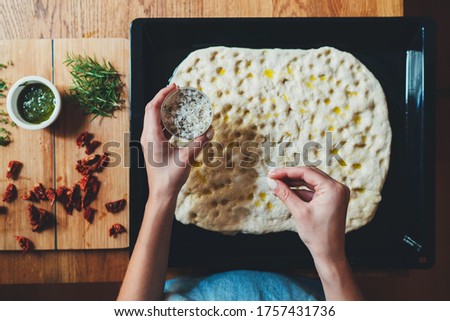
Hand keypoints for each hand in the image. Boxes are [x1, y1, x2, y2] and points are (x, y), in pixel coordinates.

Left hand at [140, 84, 213, 199]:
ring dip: (166, 109)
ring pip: (155, 118)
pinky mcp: (155, 147)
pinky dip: (169, 121)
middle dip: (165, 98)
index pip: (153, 108)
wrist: (161, 194)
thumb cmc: (169, 179)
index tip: (174, 87)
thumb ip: (198, 144)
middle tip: (179, 92)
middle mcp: (148, 136)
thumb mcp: (186, 159)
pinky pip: (160, 128)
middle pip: (153, 110)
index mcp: (151, 136)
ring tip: (180, 104)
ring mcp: (150, 141)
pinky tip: (180, 122)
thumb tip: (210, 131)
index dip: (162, 94)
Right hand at [267, 166, 349, 262]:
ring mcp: (335, 193)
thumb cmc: (317, 235)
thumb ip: (284, 194)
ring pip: (310, 182)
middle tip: (272, 177)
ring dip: (293, 183)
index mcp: (333, 188)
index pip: (307, 172)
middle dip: (289, 176)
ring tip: (276, 185)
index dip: (287, 172)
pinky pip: (313, 190)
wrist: (329, 254)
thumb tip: (270, 181)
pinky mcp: (331, 200)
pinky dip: (300, 191)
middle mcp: (337, 188)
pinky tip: (286, 192)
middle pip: (309, 174)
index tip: (271, 174)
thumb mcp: (299, 212)